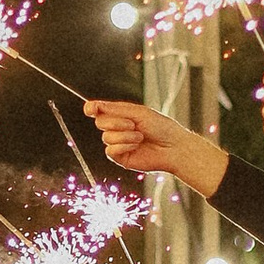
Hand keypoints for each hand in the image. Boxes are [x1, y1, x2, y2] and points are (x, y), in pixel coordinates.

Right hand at [84, 97, 225, 197]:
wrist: (173, 147)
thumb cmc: (161, 127)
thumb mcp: (138, 113)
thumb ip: (115, 110)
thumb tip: (94, 105)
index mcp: (122, 115)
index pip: (100, 111)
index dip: (92, 108)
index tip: (90, 109)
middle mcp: (118, 129)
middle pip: (100, 122)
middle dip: (115, 122)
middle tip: (132, 124)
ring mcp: (119, 144)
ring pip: (106, 137)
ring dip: (124, 135)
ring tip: (140, 137)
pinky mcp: (121, 158)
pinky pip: (110, 150)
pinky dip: (123, 146)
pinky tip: (136, 145)